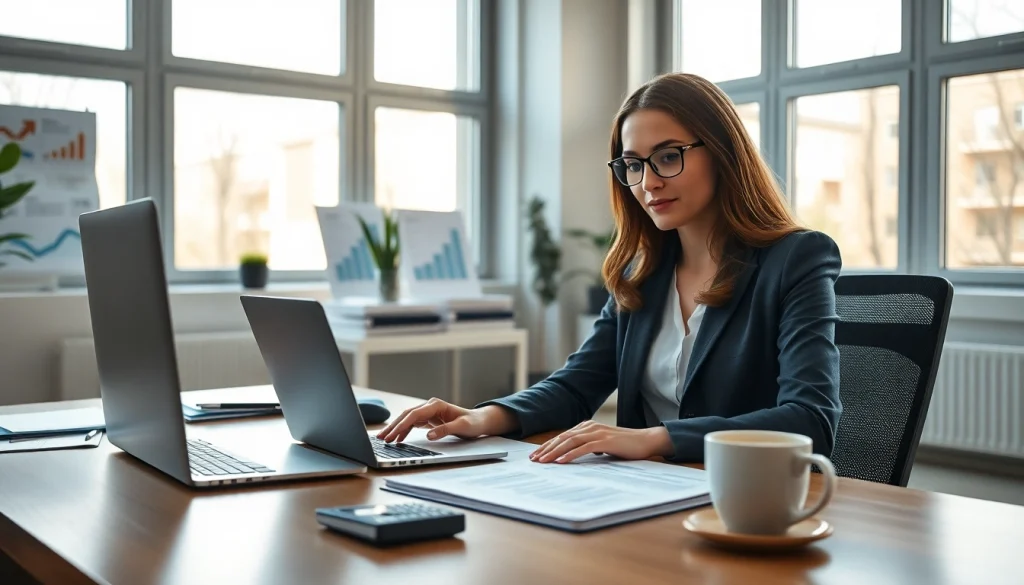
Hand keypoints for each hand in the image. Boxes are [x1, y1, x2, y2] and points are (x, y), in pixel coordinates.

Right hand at [375, 399, 517, 442]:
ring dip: (395, 428)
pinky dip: (403, 431)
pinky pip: (412, 424)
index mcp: (436, 405)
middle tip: (381, 438)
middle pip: (407, 415)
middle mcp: (430, 406)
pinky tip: (397, 439)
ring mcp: (428, 412)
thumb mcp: (462, 427)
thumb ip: (445, 430)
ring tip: (384, 439)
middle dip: (393, 426)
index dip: (402, 425)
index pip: (414, 415)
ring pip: (407, 419)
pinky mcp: (429, 419)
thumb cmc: (473, 423)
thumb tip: (429, 435)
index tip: (392, 435)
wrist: (479, 421)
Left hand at [529, 421, 673, 463]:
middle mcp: (589, 427)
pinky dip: (570, 454)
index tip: (536, 455)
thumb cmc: (625, 445)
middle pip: (562, 438)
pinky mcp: (604, 441)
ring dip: (554, 452)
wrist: (646, 441)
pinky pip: (583, 448)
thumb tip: (575, 454)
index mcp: (587, 427)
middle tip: (533, 460)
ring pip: (569, 442)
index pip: (562, 436)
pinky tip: (561, 462)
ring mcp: (596, 433)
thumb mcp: (602, 445)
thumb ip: (589, 446)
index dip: (548, 446)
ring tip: (543, 461)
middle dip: (546, 449)